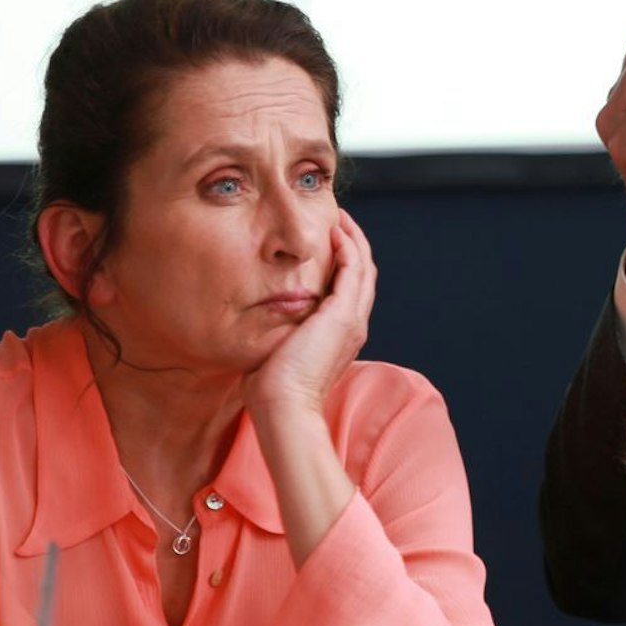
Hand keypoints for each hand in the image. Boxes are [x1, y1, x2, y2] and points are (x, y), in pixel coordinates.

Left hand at [244, 208, 375, 419]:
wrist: (284, 407)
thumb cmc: (273, 390)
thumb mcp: (280, 354)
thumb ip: (280, 334)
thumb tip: (261, 323)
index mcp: (342, 336)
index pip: (351, 291)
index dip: (344, 264)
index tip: (329, 244)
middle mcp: (354, 326)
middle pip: (364, 275)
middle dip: (354, 245)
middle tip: (339, 221)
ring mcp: (352, 320)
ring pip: (364, 267)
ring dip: (354, 239)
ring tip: (340, 218)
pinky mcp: (342, 314)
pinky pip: (353, 269)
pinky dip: (348, 247)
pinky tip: (335, 231)